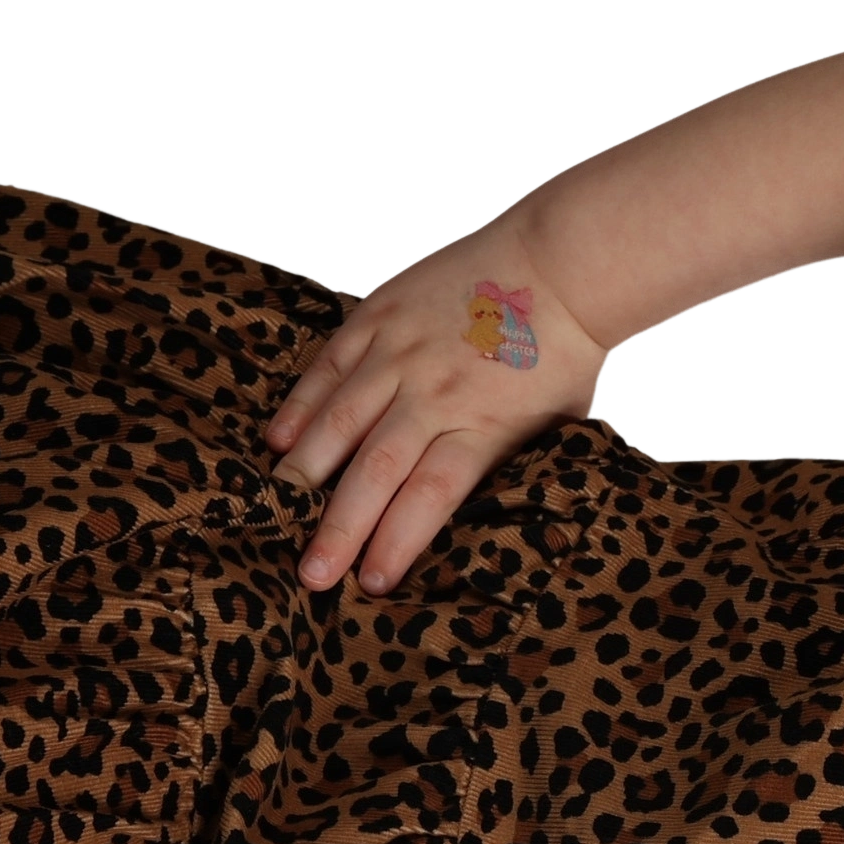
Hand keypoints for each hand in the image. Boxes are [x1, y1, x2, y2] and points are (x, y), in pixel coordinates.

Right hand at [261, 218, 612, 594]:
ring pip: (340, 420)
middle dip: (337, 528)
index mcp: (482, 425)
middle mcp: (436, 393)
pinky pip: (330, 365)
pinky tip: (278, 439)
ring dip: (305, 470)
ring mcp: (401, 351)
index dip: (396, 543)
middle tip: (308, 575)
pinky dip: (301, 403)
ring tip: (278, 508)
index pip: (429, 497)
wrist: (560, 259)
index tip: (371, 584)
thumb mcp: (556, 421)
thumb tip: (486, 507)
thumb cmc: (565, 349)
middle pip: (376, 471)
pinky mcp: (380, 315)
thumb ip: (509, 458)